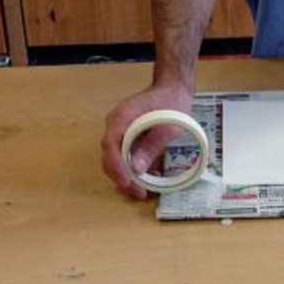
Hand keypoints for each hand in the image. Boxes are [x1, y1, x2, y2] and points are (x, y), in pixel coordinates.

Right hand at [101, 82, 192, 198]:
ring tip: (145, 190)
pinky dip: (135, 169)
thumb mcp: (167, 126)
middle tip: (139, 194)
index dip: (117, 167)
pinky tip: (151, 176)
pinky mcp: (129, 138)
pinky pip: (126, 156)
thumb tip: (135, 168)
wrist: (174, 89)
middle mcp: (116, 126)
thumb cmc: (171, 103)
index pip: (110, 145)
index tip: (127, 183)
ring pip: (117, 159)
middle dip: (122, 178)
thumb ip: (152, 145)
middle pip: (110, 156)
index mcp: (121, 117)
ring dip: (128, 176)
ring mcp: (121, 132)